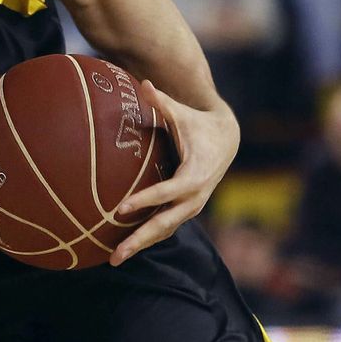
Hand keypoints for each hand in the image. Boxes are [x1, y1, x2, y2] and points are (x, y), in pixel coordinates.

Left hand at [111, 80, 238, 264]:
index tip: (120, 209)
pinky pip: (165, 227)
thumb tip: (144, 82)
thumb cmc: (198, 123)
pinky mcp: (186, 210)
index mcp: (194, 174)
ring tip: (113, 259)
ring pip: (165, 231)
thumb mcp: (183, 114)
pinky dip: (146, 238)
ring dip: (141, 245)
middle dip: (140, 239)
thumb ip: (162, 102)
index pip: (167, 192)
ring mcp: (191, 206)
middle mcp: (195, 196)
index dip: (145, 200)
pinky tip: (122, 247)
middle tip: (115, 254)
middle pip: (165, 223)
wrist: (227, 139)